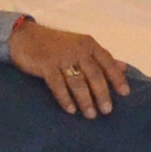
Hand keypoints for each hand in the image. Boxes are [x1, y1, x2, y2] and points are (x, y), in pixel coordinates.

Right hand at [3, 19, 132, 116]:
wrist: (26, 36)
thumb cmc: (57, 44)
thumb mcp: (81, 45)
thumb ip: (101, 57)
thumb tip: (124, 67)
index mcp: (89, 44)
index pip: (107, 62)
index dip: (117, 78)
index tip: (125, 93)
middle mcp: (77, 50)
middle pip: (94, 74)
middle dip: (102, 94)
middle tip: (107, 110)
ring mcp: (61, 57)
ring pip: (77, 82)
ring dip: (85, 100)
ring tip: (90, 115)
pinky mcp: (46, 65)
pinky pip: (58, 85)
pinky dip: (65, 99)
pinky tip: (70, 110)